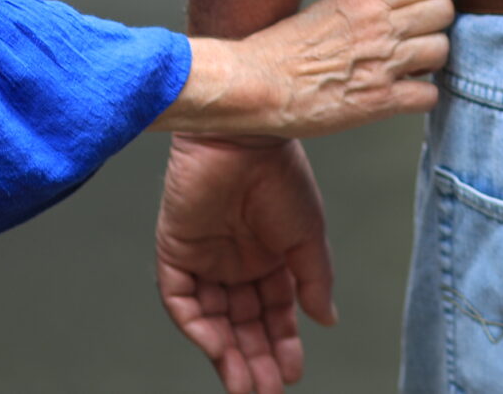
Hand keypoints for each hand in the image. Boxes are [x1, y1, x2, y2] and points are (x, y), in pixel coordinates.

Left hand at [157, 135, 332, 393]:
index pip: (274, 312)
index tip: (292, 372)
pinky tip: (217, 349)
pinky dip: (197, 327)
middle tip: (265, 392)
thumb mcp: (307, 234)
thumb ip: (314, 280)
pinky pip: (181, 299)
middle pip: (243, 324)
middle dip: (255, 359)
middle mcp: (235, 261)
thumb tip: (326, 320)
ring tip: (244, 386)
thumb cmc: (280, 173)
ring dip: (227, 354)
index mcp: (269, 255)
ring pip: (213, 320)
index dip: (282, 343)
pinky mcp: (175, 249)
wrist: (244, 135)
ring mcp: (204, 257)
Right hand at [158, 0, 450, 141]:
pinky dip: (421, 98)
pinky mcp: (381, 101)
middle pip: (444, 11)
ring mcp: (383, 63)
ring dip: (431, 62)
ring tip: (411, 67)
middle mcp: (380, 25)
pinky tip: (403, 94)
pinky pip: (429, 95)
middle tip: (420, 36)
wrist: (258, 85)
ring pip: (442, 51)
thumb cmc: (284, 48)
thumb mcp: (329, 5)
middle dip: (436, 25)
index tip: (424, 5)